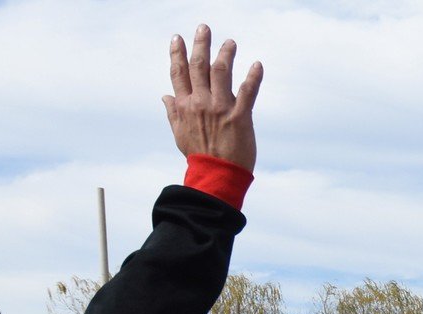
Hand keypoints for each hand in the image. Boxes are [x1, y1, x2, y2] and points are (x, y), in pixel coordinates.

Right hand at [164, 25, 261, 169]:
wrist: (217, 175)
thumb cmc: (199, 155)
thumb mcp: (180, 134)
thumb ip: (173, 112)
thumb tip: (164, 95)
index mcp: (185, 106)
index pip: (178, 73)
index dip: (177, 53)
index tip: (177, 37)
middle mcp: (201, 103)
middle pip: (199, 66)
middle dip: (200, 44)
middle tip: (204, 28)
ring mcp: (220, 108)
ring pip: (221, 73)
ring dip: (226, 54)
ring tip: (230, 42)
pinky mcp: (240, 116)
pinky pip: (248, 92)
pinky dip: (253, 77)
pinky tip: (257, 65)